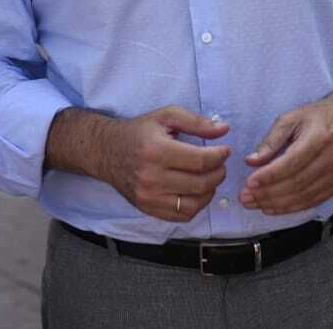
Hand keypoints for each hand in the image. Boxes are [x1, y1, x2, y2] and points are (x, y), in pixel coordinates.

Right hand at [95, 106, 230, 222]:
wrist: (107, 151)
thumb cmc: (139, 132)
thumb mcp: (166, 116)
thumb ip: (196, 121)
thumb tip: (224, 129)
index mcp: (156, 151)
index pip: (201, 161)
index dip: (220, 156)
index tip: (225, 150)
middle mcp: (151, 177)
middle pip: (200, 183)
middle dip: (219, 173)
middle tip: (220, 164)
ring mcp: (149, 197)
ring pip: (194, 204)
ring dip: (210, 191)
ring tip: (210, 177)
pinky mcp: (148, 209)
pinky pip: (182, 215)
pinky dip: (196, 205)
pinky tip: (197, 191)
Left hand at [239, 97, 332, 214]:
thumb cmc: (318, 116)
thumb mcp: (291, 118)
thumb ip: (271, 140)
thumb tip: (251, 161)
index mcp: (319, 138)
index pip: (290, 164)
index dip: (268, 176)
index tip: (248, 183)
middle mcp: (331, 159)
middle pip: (296, 184)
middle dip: (268, 194)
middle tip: (245, 198)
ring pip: (303, 196)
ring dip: (276, 204)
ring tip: (254, 204)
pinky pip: (312, 202)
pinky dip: (291, 208)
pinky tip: (273, 208)